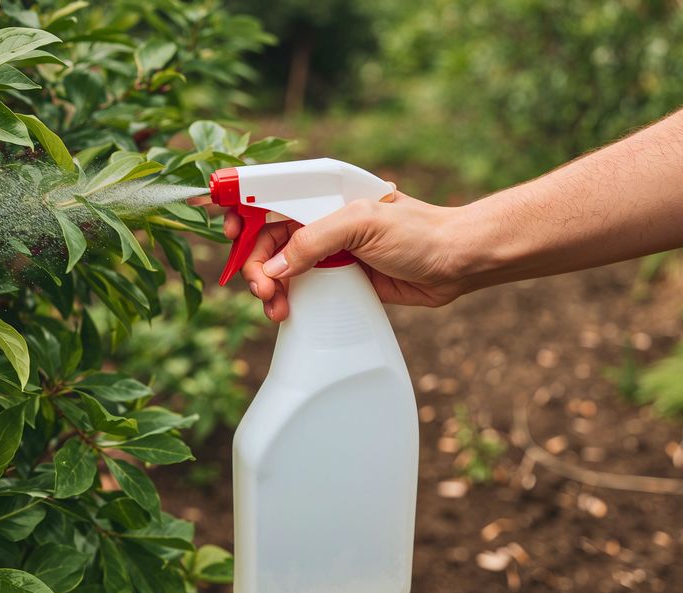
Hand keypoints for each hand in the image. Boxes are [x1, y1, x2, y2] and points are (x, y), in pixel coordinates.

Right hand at [221, 187, 471, 321]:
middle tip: (263, 288)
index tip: (226, 231)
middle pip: (265, 237)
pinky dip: (285, 299)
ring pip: (278, 266)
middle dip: (255, 263)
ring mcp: (327, 248)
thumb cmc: (419, 232)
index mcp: (323, 191)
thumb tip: (276, 266)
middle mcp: (320, 217)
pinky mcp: (336, 276)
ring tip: (276, 307)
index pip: (268, 194)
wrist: (456, 262)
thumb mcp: (361, 225)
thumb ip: (313, 240)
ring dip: (268, 286)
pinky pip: (298, 287)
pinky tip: (285, 311)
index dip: (240, 209)